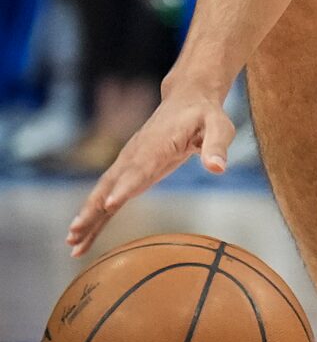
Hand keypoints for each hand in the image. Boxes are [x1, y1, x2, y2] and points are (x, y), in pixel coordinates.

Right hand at [66, 87, 234, 256]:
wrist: (186, 99)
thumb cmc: (205, 115)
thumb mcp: (219, 126)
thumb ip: (217, 146)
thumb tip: (218, 168)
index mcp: (158, 145)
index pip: (141, 168)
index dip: (127, 186)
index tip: (111, 204)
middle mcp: (136, 154)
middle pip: (111, 184)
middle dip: (94, 209)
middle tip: (76, 232)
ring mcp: (128, 162)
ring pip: (103, 192)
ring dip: (87, 217)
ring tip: (72, 243)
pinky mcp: (128, 170)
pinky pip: (108, 194)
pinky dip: (96, 215)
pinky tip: (83, 236)